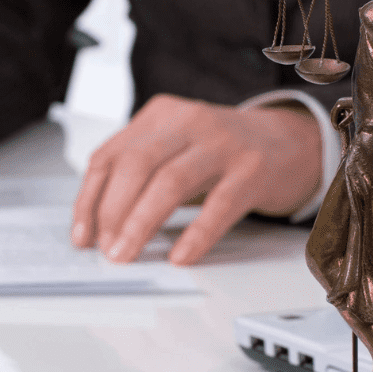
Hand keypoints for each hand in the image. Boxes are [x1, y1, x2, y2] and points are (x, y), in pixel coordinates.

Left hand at [70, 94, 323, 264]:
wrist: (290, 141)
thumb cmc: (223, 152)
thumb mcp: (175, 148)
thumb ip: (140, 173)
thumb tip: (98, 227)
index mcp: (160, 115)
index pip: (109, 156)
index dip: (89, 199)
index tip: (82, 237)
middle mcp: (188, 121)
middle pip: (135, 165)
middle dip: (112, 212)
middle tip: (107, 250)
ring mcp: (222, 143)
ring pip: (170, 182)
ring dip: (141, 224)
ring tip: (127, 254)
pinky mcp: (253, 169)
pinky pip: (218, 205)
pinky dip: (195, 235)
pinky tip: (179, 256)